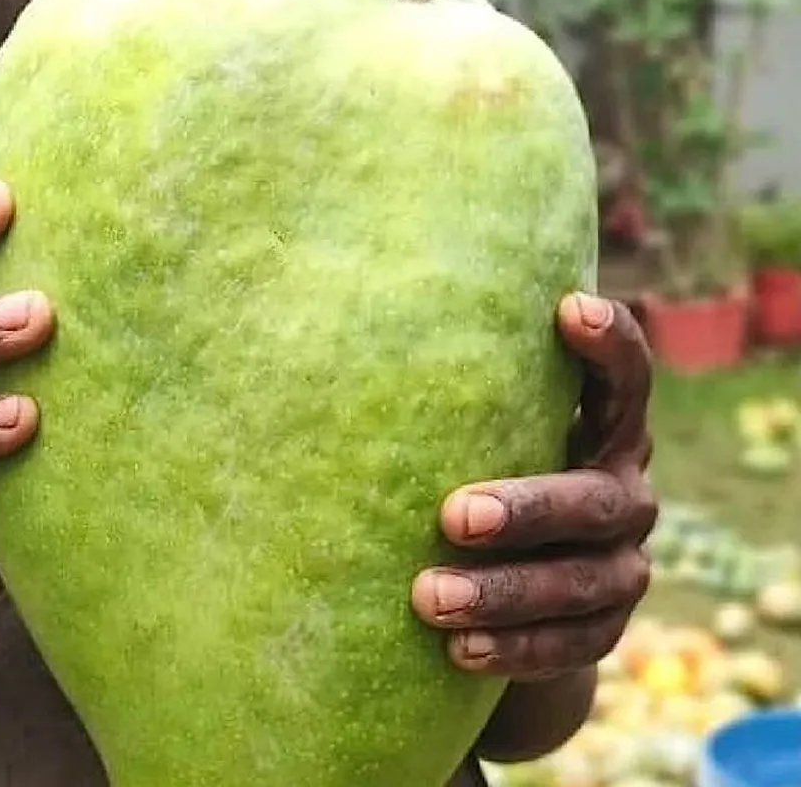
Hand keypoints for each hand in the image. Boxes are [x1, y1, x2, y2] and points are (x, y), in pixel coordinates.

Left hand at [412, 293, 656, 681]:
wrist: (519, 568)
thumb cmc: (478, 459)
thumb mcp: (481, 420)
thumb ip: (452, 382)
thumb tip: (329, 306)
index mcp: (605, 426)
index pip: (626, 377)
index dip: (609, 343)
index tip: (566, 308)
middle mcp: (626, 491)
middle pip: (593, 499)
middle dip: (527, 509)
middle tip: (451, 516)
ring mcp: (623, 564)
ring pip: (578, 583)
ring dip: (504, 593)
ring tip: (428, 598)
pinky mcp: (604, 626)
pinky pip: (569, 645)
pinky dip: (515, 649)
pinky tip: (458, 649)